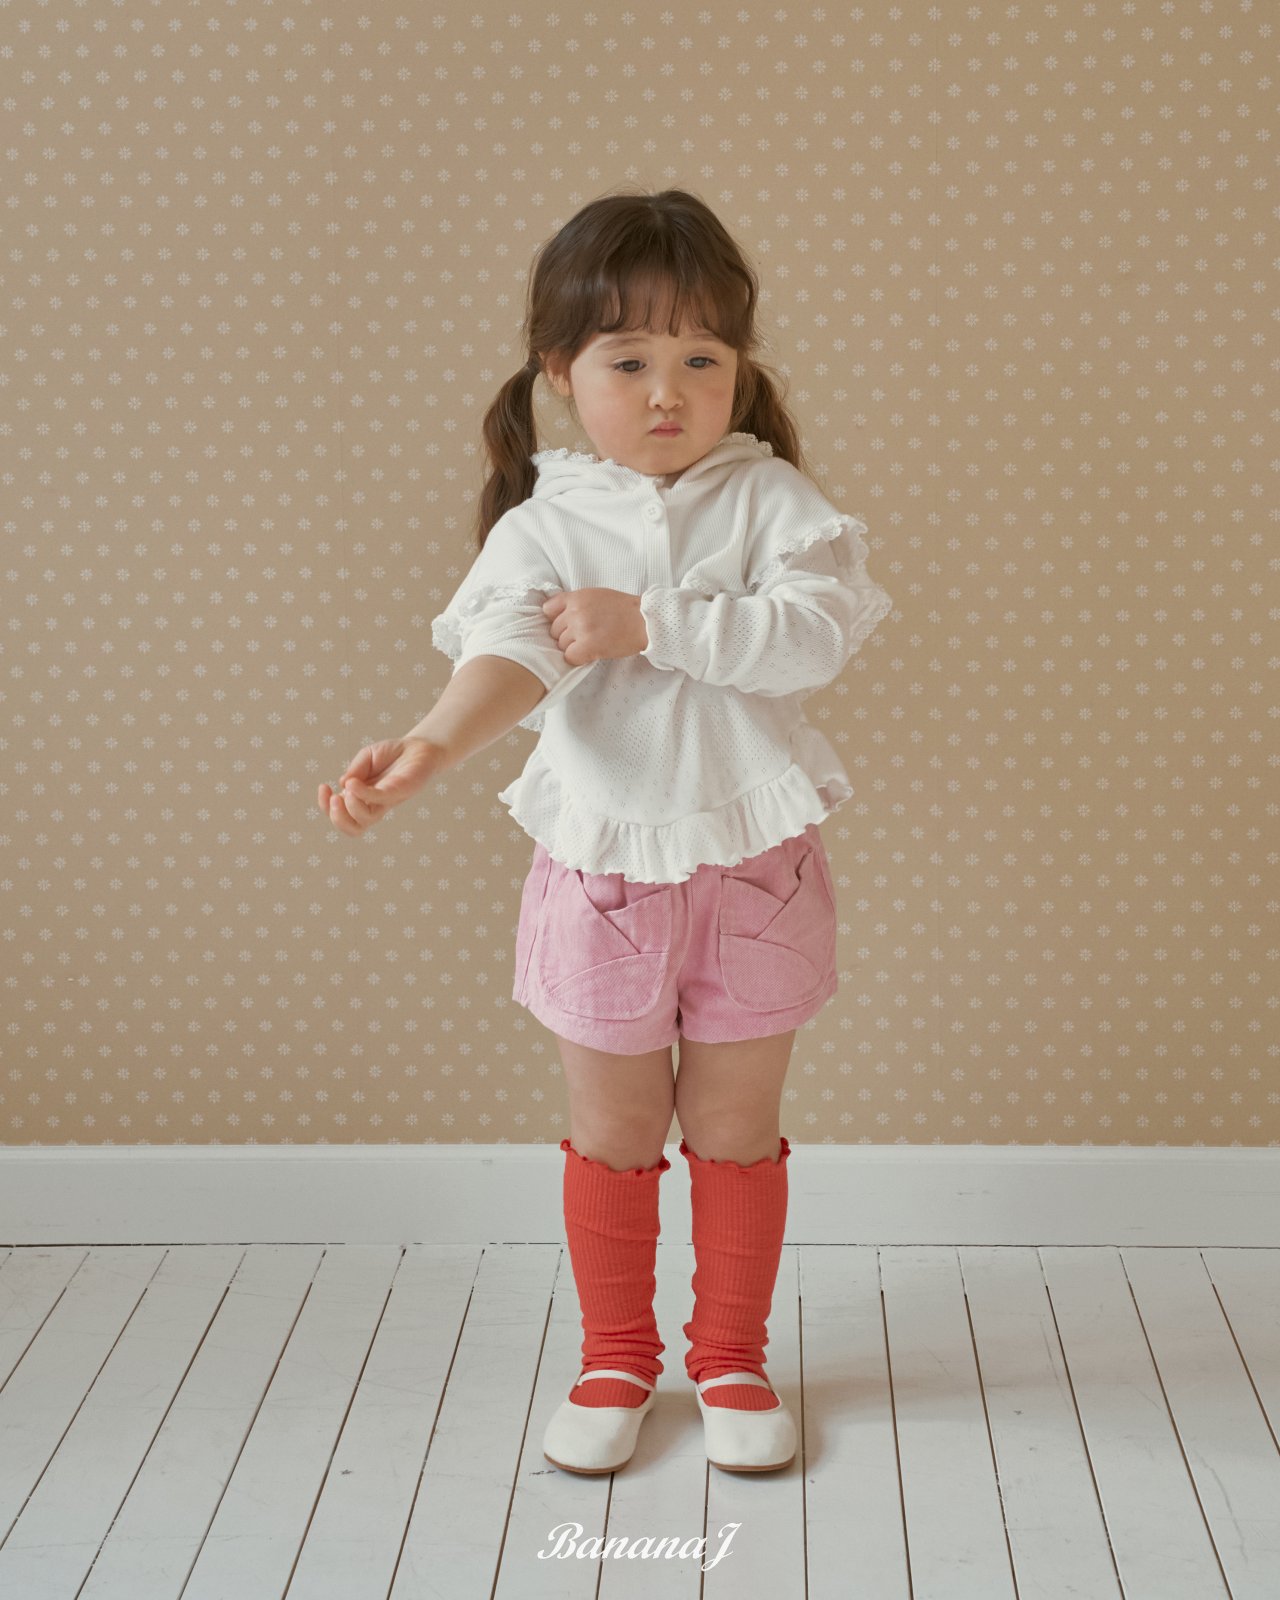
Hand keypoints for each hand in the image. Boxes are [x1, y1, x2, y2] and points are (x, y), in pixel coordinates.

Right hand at [317, 737, 443, 836]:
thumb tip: (343, 784)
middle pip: (353, 829)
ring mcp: (387, 801)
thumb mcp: (366, 757)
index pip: (341, 815)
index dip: (326, 807)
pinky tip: (353, 784)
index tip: (323, 787)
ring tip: (344, 795)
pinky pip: (379, 799)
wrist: (419, 747)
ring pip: (365, 822)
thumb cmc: (392, 755)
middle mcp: (373, 805)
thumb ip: (354, 770)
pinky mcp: (399, 792)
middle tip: (333, 800)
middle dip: (337, 819)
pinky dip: (363, 794)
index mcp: (360, 798)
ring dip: (349, 811)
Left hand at [541, 588, 648, 665]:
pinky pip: (569, 657)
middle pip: (554, 630)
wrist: (645, 621)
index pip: (548, 609)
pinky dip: (578, 658)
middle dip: (567, 635)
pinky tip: (590, 654)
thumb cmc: (624, 609)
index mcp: (577, 597)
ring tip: (591, 644)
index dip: (556, 619)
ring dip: (574, 647)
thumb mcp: (597, 595)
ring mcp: (581, 629)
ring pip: (561, 645)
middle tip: (585, 636)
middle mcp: (575, 611)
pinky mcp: (588, 646)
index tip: (566, 624)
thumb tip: (560, 615)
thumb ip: (577, 602)